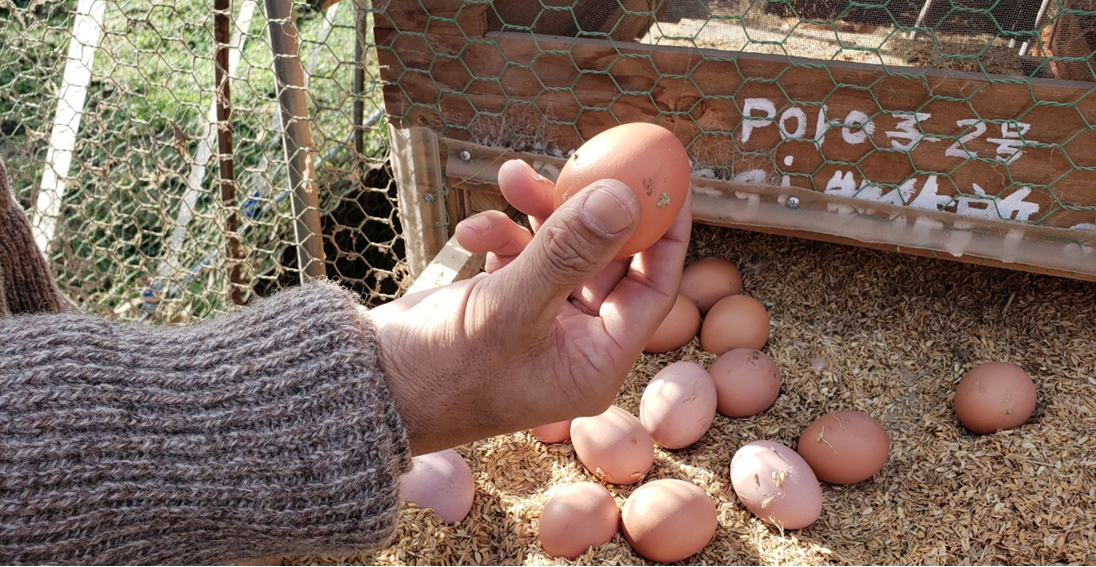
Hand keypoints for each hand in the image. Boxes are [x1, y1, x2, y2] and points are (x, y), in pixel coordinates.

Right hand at [371, 159, 690, 454]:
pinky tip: (470, 233)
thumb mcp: (510, 307)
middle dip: (587, 209)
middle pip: (607, 260)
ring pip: (560, 250)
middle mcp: (575, 343)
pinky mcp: (504, 305)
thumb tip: (624, 198)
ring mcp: (540, 323)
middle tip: (584, 160)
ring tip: (510, 176)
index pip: (654, 288)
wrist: (369, 387)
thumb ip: (568, 252)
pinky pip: (520, 257)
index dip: (664, 232)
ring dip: (537, 212)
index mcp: (596, 360)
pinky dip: (500, 236)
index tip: (668, 180)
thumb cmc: (441, 370)